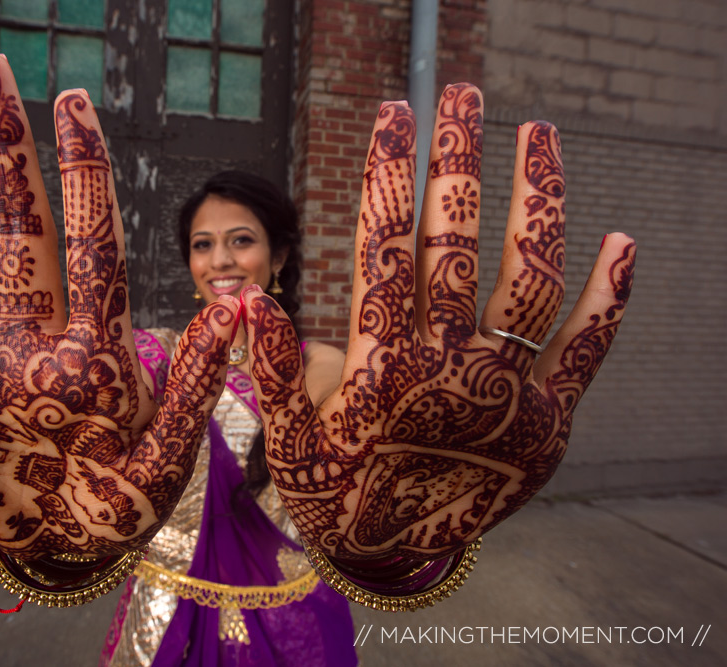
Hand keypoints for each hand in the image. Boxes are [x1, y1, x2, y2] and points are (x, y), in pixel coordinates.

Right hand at [0, 54, 238, 559]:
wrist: (67, 548)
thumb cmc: (121, 500)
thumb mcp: (165, 454)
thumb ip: (195, 384)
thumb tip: (239, 301)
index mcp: (92, 354)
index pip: (91, 249)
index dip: (83, 176)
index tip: (70, 98)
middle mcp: (24, 347)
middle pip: (11, 239)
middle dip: (1, 156)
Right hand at [243, 84, 635, 559]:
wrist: (391, 560)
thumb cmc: (333, 491)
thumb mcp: (288, 438)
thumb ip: (271, 367)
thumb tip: (243, 296)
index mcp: (379, 369)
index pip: (384, 248)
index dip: (386, 174)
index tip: (391, 114)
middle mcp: (447, 371)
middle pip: (456, 244)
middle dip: (457, 161)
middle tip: (461, 95)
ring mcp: (505, 394)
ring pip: (527, 281)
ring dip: (536, 201)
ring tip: (538, 133)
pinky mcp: (548, 422)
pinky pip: (587, 351)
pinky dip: (610, 298)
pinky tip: (622, 241)